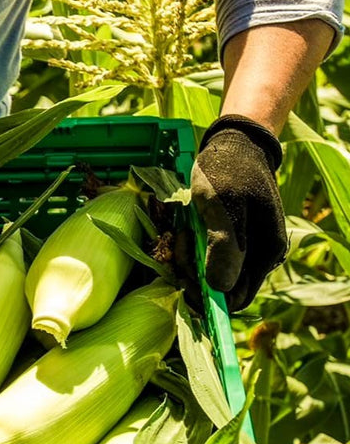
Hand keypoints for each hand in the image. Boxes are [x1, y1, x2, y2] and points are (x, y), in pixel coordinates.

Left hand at [190, 114, 287, 311]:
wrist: (234, 144)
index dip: (207, 300)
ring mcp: (244, 249)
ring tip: (183, 235)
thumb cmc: (230, 170)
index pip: (235, 299)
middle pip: (220, 289)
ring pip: (210, 274)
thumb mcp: (224, 205)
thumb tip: (219, 288)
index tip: (183, 281)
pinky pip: (206, 258)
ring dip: (190, 262)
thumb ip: (224, 246)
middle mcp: (257, 257)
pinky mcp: (229, 240)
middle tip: (179, 247)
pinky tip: (186, 232)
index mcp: (264, 253)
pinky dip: (191, 251)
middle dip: (194, 276)